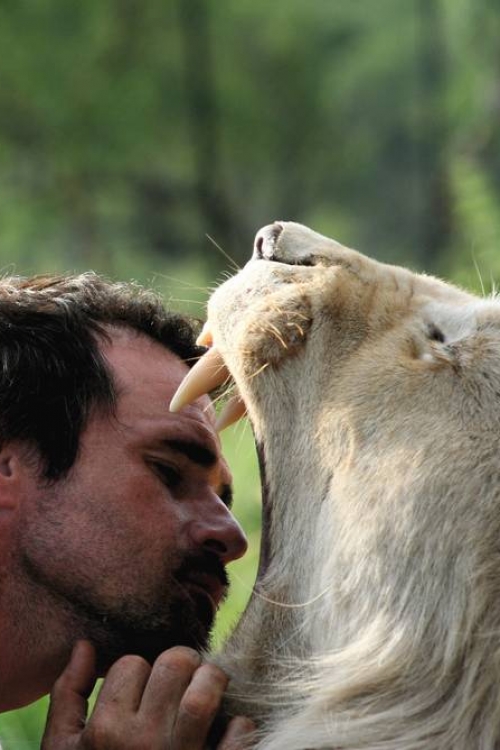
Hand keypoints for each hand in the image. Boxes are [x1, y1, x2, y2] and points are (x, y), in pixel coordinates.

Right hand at [41, 641, 254, 749]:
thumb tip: (85, 645)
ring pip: (205, 691)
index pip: (130, 663)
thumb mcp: (63, 749)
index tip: (142, 689)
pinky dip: (239, 725)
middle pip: (173, 664)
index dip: (137, 671)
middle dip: (180, 662)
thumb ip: (68, 695)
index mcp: (104, 732)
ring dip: (212, 680)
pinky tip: (229, 727)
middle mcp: (141, 743)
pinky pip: (237, 734)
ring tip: (208, 687)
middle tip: (183, 675)